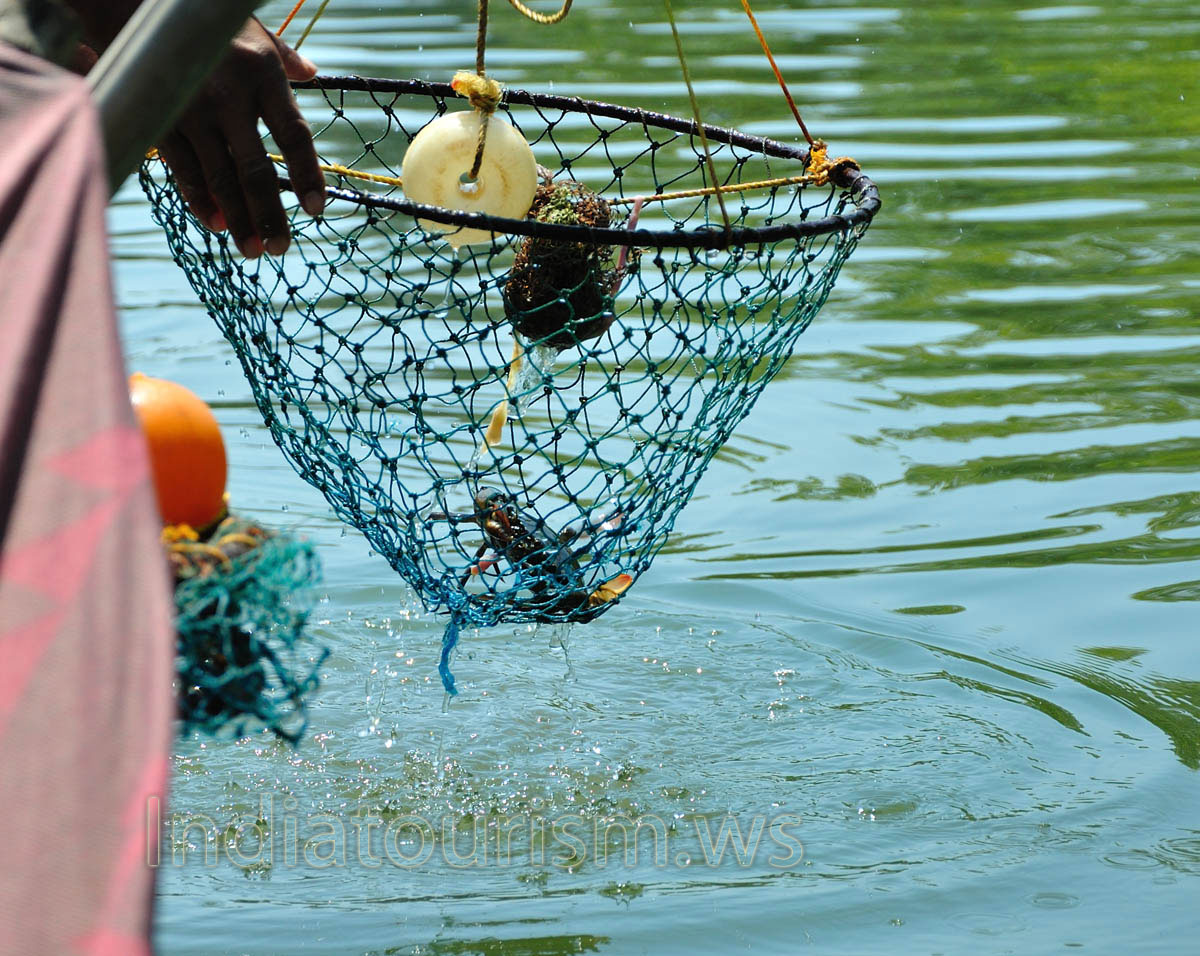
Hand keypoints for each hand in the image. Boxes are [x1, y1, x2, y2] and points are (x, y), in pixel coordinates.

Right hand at [156, 18, 324, 257]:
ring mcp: (192, 113)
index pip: (294, 135)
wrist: (133, 3)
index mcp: (261, 75)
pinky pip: (185, 171)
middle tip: (281, 249)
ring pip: (220, 179)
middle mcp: (229, 97)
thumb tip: (312, 72)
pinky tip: (217, 224)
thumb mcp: (252, 31)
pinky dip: (201, 201)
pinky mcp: (162, 123)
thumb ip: (284, 57)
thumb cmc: (205, 22)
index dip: (307, 175)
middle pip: (256, 170)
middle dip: (270, 215)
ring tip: (254, 251)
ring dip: (238, 220)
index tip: (317, 210)